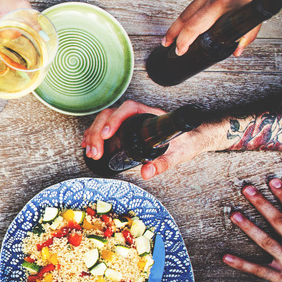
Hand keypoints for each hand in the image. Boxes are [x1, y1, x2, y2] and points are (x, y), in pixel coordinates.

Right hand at [81, 100, 222, 179]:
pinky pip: (105, 127)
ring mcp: (129, 121)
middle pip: (110, 115)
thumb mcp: (177, 154)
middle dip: (98, 133)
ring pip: (104, 120)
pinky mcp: (125, 129)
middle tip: (95, 152)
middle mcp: (137, 115)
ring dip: (93, 134)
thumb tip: (146, 173)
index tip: (107, 135)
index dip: (114, 119)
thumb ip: (163, 163)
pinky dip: (95, 136)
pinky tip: (89, 145)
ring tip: (90, 151)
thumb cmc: (187, 141)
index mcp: (150, 115)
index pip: (128, 109)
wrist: (193, 138)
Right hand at [163, 0, 281, 56]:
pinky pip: (197, 1)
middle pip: (185, 17)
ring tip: (172, 34)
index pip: (194, 26)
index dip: (184, 41)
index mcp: (223, 2)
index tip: (180, 51)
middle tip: (166, 44)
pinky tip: (188, 19)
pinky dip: (190, 12)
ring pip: (188, 8)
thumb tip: (237, 49)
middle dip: (173, 33)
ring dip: (179, 23)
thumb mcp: (261, 9)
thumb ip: (249, 32)